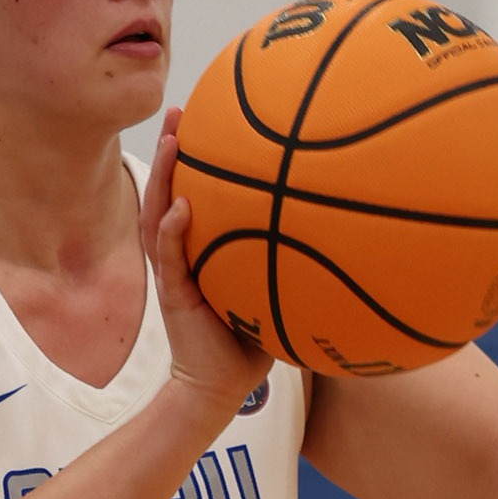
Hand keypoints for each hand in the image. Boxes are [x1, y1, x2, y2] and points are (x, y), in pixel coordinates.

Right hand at [141, 108, 274, 410]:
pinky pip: (170, 258)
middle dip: (170, 149)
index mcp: (198, 250)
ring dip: (162, 177)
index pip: (188, 192)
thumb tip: (339, 228)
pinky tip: (181, 207)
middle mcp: (180, 254)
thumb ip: (289, 260)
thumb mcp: (271, 291)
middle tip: (180, 111)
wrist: (220, 387)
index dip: (191, 157)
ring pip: (158, 214)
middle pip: (166, 190)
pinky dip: (172, 230)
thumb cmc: (248, 341)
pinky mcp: (174, 296)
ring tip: (171, 141)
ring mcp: (173, 273)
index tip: (204, 116)